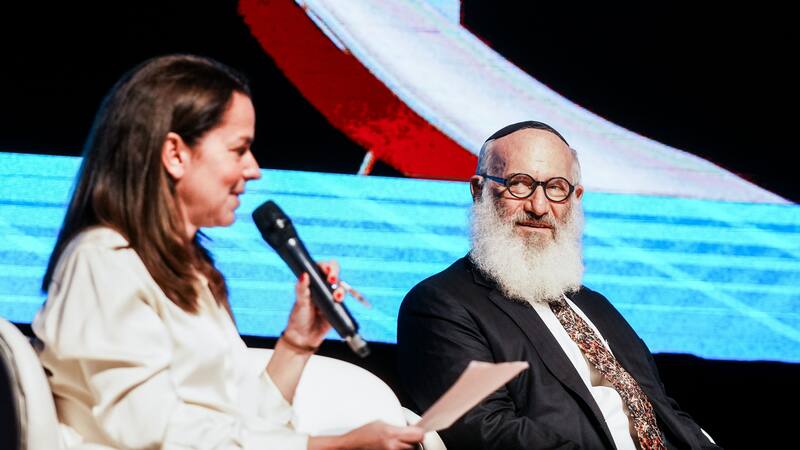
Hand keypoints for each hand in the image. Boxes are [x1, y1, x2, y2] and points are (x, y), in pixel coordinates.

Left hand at [281, 260, 345, 350]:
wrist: (304, 338)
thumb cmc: (298, 318)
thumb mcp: (300, 303)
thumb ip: (301, 289)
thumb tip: (303, 274)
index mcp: (312, 283)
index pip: (321, 268)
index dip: (326, 266)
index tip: (326, 269)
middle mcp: (322, 287)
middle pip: (334, 274)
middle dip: (335, 273)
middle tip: (332, 279)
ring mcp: (330, 296)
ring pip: (340, 286)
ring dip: (340, 289)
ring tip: (336, 297)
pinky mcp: (337, 306)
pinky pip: (343, 299)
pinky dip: (343, 297)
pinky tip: (338, 301)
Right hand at [310, 421, 424, 449]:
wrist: (350, 446)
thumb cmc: (362, 434)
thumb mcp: (380, 423)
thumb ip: (397, 427)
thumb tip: (409, 429)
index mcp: (392, 433)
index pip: (418, 435)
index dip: (419, 432)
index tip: (418, 431)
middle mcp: (393, 446)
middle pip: (415, 445)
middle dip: (412, 440)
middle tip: (406, 437)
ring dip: (405, 447)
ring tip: (396, 443)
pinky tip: (393, 447)